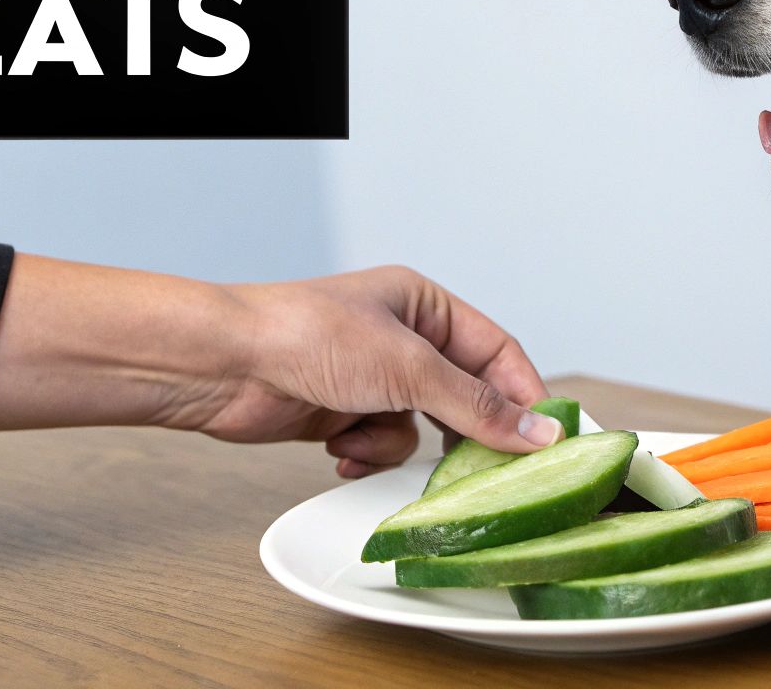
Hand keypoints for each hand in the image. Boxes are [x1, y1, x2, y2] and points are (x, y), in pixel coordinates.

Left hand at [0, 256, 561, 477]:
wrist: (224, 365)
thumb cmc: (305, 336)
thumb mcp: (407, 368)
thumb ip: (477, 405)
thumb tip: (539, 433)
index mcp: (424, 304)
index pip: (497, 351)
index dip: (524, 394)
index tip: (547, 438)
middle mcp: (402, 338)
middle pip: (463, 394)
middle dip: (463, 430)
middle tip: (484, 466)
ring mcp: (372, 378)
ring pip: (423, 428)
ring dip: (397, 442)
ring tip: (365, 435)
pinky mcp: (344, 413)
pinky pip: (384, 444)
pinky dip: (366, 452)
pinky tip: (338, 446)